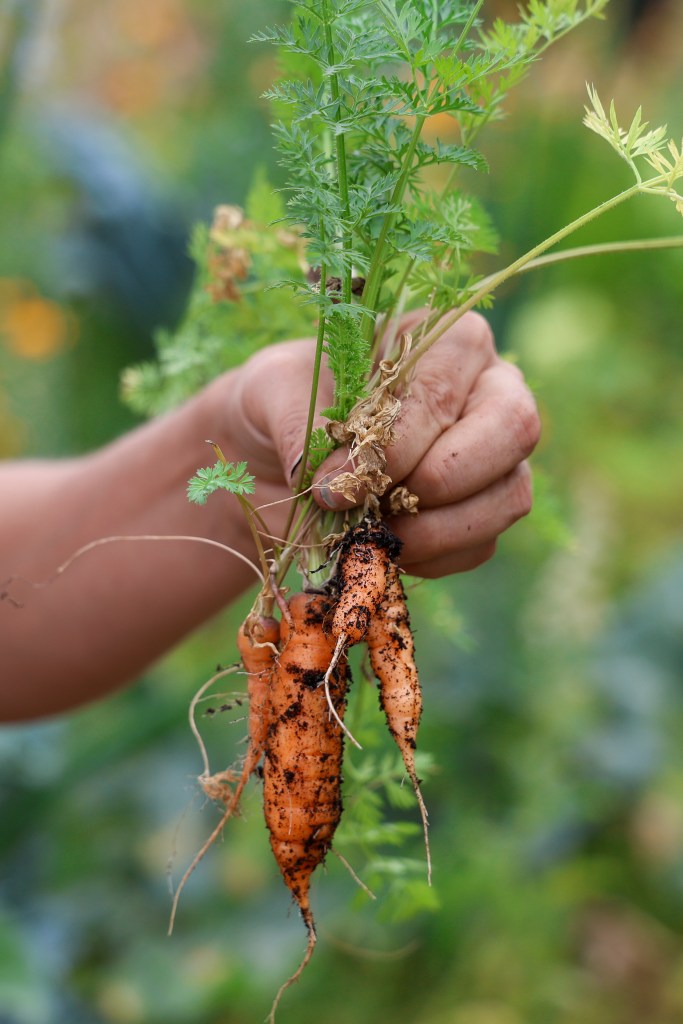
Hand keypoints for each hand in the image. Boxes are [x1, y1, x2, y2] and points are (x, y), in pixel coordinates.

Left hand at [223, 311, 539, 577]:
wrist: (275, 452)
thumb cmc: (288, 400)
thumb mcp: (273, 390)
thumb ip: (299, 423)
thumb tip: (334, 483)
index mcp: (445, 341)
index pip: (447, 388)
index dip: (404, 440)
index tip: (350, 478)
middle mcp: (490, 390)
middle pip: (514, 429)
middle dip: (444, 479)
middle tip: (381, 505)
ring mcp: (498, 456)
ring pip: (509, 494)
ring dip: (439, 530)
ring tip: (375, 535)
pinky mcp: (484, 513)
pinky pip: (482, 544)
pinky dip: (433, 559)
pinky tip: (384, 550)